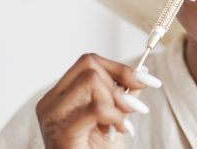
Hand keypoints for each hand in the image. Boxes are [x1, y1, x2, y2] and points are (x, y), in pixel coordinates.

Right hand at [36, 53, 161, 148]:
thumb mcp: (115, 117)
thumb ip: (124, 93)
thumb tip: (142, 71)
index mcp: (60, 95)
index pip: (88, 62)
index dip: (120, 67)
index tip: (145, 79)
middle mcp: (50, 103)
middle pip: (90, 66)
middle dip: (119, 84)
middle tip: (132, 107)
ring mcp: (52, 118)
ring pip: (92, 82)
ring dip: (118, 101)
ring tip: (124, 122)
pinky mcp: (61, 134)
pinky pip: (96, 108)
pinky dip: (116, 116)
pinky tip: (121, 129)